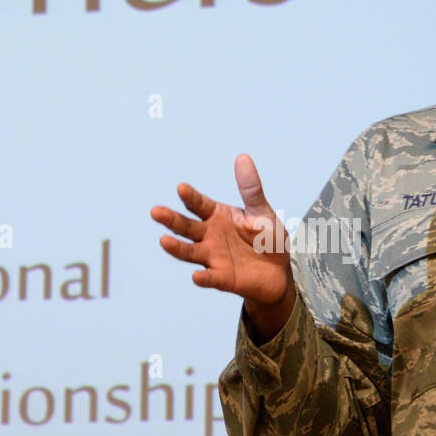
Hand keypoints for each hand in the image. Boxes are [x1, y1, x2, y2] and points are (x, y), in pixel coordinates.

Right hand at [150, 154, 295, 339]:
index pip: (199, 204)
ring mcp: (213, 257)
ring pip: (190, 252)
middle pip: (187, 227)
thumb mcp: (261, 211)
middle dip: (171, 220)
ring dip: (177, 248)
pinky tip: (196, 276)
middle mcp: (209, 236)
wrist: (279, 271)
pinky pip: (210, 278)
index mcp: (217, 216)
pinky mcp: (222, 278)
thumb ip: (251, 189)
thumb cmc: (267, 238)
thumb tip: (243, 157)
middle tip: (155, 211)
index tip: (181, 188)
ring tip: (164, 241)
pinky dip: (203, 277)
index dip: (190, 197)